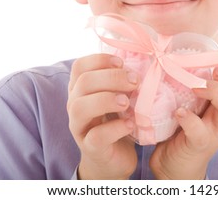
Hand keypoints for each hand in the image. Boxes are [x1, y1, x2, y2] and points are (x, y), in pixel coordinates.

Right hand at [67, 53, 138, 178]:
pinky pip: (96, 136)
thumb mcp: (117, 95)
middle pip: (83, 82)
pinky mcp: (90, 147)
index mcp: (80, 88)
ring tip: (127, 102)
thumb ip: (122, 79)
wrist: (112, 159)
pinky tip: (130, 124)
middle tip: (134, 81)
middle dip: (111, 77)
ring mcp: (79, 127)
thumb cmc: (116, 119)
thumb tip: (142, 59)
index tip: (122, 63)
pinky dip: (115, 128)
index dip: (100, 60)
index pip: (80, 66)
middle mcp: (75, 104)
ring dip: (106, 100)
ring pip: (80, 107)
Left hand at [149, 52, 217, 178]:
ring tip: (196, 88)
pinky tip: (179, 112)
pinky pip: (201, 132)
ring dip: (217, 91)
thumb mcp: (198, 96)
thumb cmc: (187, 121)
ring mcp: (216, 130)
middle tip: (213, 73)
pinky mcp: (199, 144)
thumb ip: (200, 74)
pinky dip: (190, 119)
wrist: (174, 160)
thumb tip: (180, 44)